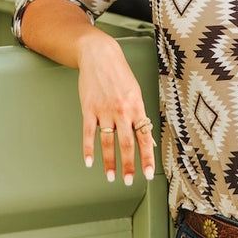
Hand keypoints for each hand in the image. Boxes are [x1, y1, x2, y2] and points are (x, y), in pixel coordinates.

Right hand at [79, 34, 155, 184]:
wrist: (100, 56)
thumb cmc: (121, 75)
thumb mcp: (135, 93)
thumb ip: (138, 114)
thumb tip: (146, 137)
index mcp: (137, 107)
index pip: (145, 137)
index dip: (147, 157)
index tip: (149, 173)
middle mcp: (122, 111)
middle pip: (127, 144)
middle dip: (128, 166)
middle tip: (128, 181)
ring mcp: (105, 111)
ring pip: (108, 142)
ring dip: (109, 162)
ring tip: (111, 177)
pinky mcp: (89, 109)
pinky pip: (88, 133)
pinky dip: (88, 149)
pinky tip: (89, 162)